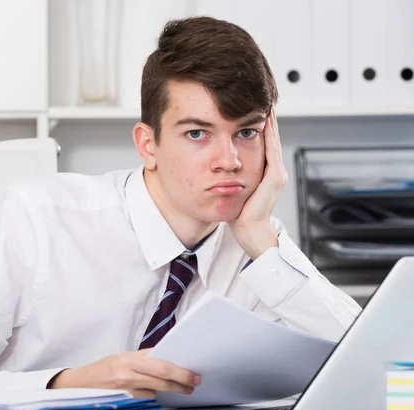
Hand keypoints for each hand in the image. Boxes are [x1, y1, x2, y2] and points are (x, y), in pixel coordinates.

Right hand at [49, 349, 199, 398]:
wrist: (77, 385)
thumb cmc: (101, 370)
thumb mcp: (120, 358)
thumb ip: (142, 359)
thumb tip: (167, 359)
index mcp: (128, 359)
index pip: (161, 365)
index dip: (180, 371)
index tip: (192, 374)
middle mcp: (126, 374)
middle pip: (162, 380)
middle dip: (181, 383)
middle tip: (192, 385)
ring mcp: (124, 391)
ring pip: (154, 394)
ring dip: (165, 393)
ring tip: (176, 391)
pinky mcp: (121, 405)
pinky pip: (143, 404)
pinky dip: (148, 401)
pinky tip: (147, 397)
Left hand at [228, 106, 287, 259]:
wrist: (249, 234)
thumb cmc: (239, 217)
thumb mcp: (232, 191)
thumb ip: (227, 177)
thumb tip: (214, 166)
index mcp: (263, 173)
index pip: (260, 141)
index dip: (255, 123)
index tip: (248, 105)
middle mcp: (272, 170)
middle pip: (268, 136)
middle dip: (263, 115)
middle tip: (259, 94)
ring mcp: (275, 173)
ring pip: (272, 139)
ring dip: (268, 119)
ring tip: (264, 99)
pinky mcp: (274, 177)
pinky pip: (272, 149)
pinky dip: (269, 132)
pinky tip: (264, 117)